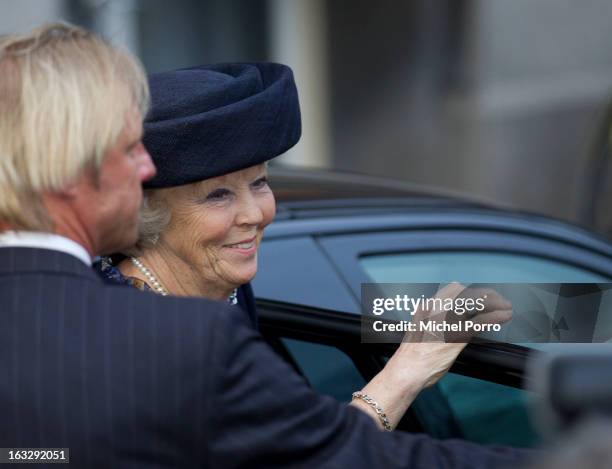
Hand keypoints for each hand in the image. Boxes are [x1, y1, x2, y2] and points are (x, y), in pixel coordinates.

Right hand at [394, 282, 512, 386]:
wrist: (407, 370)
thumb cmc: (411, 357)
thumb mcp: (417, 331)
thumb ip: (429, 321)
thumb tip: (439, 319)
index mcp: (426, 308)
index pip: (453, 290)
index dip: (470, 291)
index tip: (480, 295)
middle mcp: (437, 310)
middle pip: (466, 293)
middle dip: (485, 295)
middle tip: (497, 300)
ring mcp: (448, 321)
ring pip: (476, 304)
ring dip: (494, 304)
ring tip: (506, 307)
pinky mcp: (458, 335)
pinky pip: (480, 321)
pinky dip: (495, 317)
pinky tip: (504, 317)